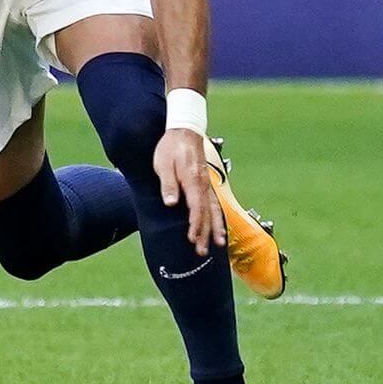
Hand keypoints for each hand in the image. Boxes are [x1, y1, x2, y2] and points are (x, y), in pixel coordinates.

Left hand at [153, 129, 226, 255]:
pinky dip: (218, 218)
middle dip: (205, 234)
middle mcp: (203, 186)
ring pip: (214, 211)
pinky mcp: (206, 184)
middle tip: (202, 252)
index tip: (192, 239)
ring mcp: (207, 186)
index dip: (195, 226)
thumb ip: (168, 184)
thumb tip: (171, 204)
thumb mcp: (163, 164)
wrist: (185, 131)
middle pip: (206, 214)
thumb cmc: (170, 148)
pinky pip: (215, 205)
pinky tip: (219, 228)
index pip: (196, 209)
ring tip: (218, 245)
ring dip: (215, 229)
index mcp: (192, 182)